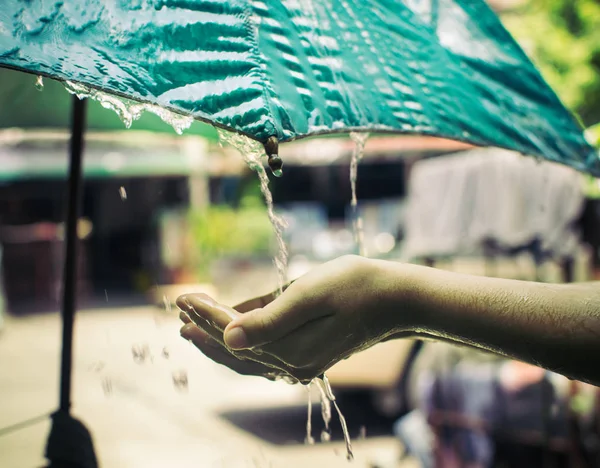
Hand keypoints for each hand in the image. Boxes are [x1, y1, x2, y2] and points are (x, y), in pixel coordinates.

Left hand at [178, 255, 392, 381]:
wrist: (396, 299)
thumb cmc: (356, 286)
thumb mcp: (309, 295)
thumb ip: (268, 319)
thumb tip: (229, 337)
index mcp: (289, 349)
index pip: (234, 332)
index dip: (205, 314)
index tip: (182, 296)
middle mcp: (292, 362)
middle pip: (236, 349)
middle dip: (205, 328)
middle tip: (179, 312)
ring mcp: (302, 360)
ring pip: (248, 353)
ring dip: (219, 336)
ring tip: (194, 323)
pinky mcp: (309, 352)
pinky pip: (266, 351)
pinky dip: (244, 339)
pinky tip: (233, 324)